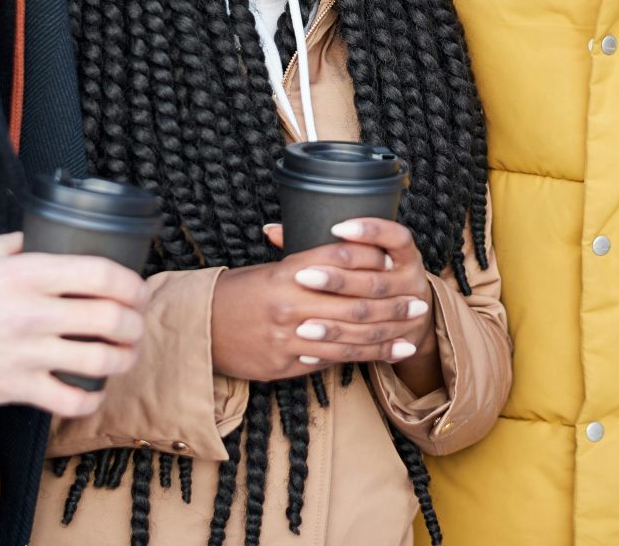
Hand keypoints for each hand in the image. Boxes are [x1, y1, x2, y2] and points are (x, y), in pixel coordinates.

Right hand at [0, 232, 146, 416]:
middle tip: (135, 324)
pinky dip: (90, 399)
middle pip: (111, 319)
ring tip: (125, 355)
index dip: (131, 283)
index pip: (101, 275)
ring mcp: (27, 354)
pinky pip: (69, 401)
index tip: (136, 289)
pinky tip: (93, 390)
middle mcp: (33, 313)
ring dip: (123, 359)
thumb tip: (40, 236)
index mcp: (28, 274)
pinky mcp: (15, 388)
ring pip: (100, 361)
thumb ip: (14, 243)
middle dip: (134, 323)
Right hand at [209, 220, 433, 382]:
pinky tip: (387, 352)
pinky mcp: (285, 363)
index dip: (372, 260)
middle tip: (419, 300)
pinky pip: (331, 359)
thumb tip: (348, 256)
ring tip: (412, 328)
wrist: (199, 330)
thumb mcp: (269, 270)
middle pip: (353, 301)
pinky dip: (364, 355)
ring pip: (349, 335)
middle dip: (391, 302)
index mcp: (286, 273)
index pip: (340, 260)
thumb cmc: (238, 295)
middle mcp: (289, 304)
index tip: (396, 261)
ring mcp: (288, 337)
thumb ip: (305, 265)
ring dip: (386, 332)